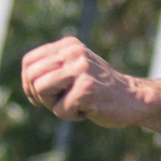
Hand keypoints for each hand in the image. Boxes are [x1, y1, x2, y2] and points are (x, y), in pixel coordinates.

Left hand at [20, 36, 146, 126]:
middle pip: (32, 76)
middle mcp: (74, 52)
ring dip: (54, 105)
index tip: (38, 96)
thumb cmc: (98, 90)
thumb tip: (26, 80)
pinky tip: (88, 109)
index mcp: (69, 45)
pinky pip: (59, 109)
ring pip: (41, 90)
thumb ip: (52, 69)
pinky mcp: (86, 88)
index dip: (27, 83)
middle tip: (58, 102)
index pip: (29, 61)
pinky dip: (71, 115)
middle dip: (39, 95)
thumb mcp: (74, 70)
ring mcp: (81, 68)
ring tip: (75, 104)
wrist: (133, 99)